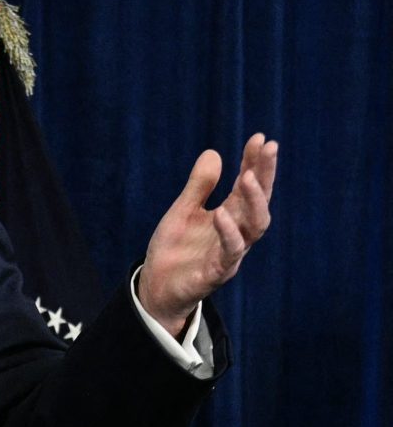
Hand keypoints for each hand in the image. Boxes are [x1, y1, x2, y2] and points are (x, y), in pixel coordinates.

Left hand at [139, 133, 277, 335]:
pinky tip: (221, 213)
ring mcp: (230, 253)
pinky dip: (228, 232)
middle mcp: (236, 232)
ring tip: (247, 176)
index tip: (260, 138)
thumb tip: (214, 153)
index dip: (256, 162)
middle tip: (269, 148)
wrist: (157, 288)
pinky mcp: (216, 272)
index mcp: (229, 215)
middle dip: (265, 174)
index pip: (248, 185)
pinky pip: (230, 252)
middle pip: (260, 201)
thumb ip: (199, 186)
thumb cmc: (175, 250)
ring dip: (254, 200)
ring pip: (255, 226)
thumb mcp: (182, 211)